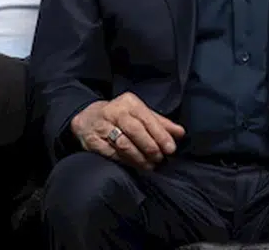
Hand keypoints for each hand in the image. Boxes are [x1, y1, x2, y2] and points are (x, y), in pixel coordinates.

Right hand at [69, 92, 185, 170]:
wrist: (87, 118)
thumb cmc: (120, 117)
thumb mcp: (140, 114)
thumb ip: (160, 123)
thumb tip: (180, 133)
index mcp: (129, 103)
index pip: (147, 118)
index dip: (160, 134)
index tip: (170, 148)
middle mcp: (114, 112)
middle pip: (135, 130)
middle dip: (150, 146)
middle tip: (160, 158)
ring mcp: (101, 126)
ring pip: (123, 144)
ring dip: (139, 157)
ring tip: (150, 165)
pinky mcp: (92, 141)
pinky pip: (112, 154)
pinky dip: (126, 161)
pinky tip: (135, 165)